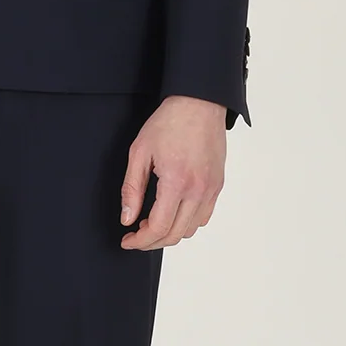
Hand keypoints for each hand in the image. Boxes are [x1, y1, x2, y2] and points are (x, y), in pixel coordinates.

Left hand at [119, 95, 226, 249]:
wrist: (199, 104)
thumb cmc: (169, 122)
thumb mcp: (139, 153)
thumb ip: (132, 189)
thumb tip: (128, 218)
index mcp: (177, 182)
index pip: (159, 228)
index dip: (140, 241)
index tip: (128, 240)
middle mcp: (198, 189)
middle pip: (175, 235)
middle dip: (152, 242)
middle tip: (137, 236)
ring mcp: (211, 189)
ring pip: (191, 229)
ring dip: (170, 233)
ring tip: (153, 222)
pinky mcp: (217, 185)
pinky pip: (204, 216)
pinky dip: (187, 222)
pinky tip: (172, 212)